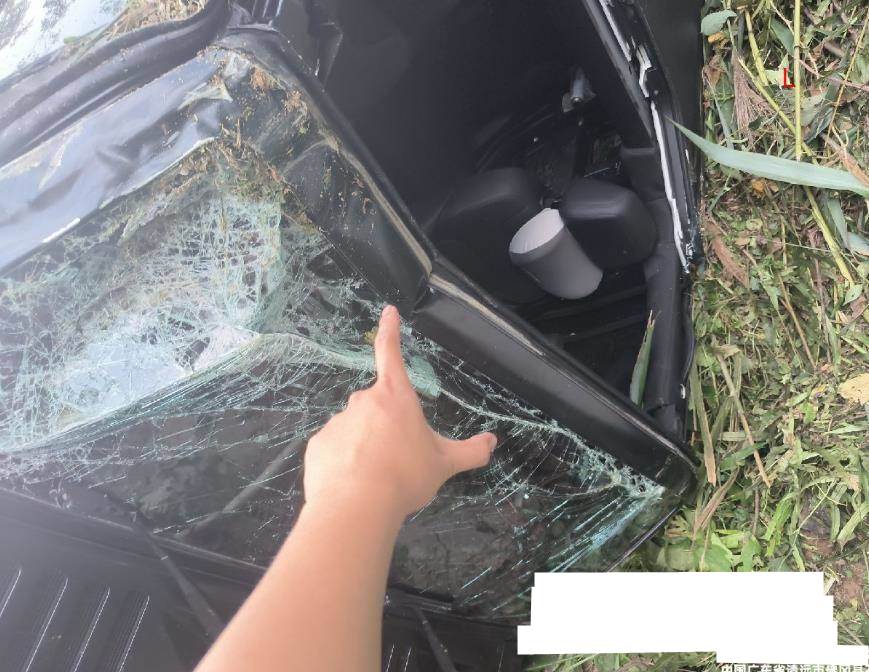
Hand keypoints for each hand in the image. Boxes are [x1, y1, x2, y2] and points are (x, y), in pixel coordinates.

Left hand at [303, 305, 496, 518]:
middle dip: (387, 426)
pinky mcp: (319, 445)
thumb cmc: (405, 476)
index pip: (391, 353)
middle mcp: (363, 401)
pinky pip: (336, 449)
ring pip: (356, 429)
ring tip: (377, 477)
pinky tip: (354, 484)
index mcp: (395, 396)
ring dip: (365, 445)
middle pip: (378, 406)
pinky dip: (345, 462)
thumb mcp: (444, 464)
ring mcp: (337, 422)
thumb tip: (492, 442)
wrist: (356, 506)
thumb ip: (470, 452)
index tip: (388, 311)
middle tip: (398, 458)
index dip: (390, 330)